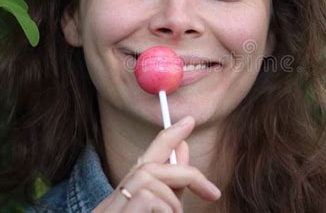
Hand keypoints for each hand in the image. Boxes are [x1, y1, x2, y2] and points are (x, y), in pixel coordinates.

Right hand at [92, 116, 220, 211]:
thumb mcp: (162, 211)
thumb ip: (173, 187)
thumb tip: (184, 150)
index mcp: (124, 200)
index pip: (144, 161)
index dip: (168, 137)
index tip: (188, 121)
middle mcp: (112, 201)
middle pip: (151, 167)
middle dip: (187, 173)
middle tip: (213, 192)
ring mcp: (111, 208)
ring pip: (152, 180)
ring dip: (175, 204)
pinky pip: (152, 198)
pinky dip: (168, 212)